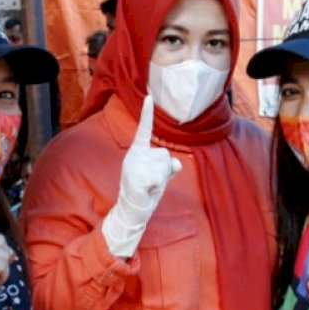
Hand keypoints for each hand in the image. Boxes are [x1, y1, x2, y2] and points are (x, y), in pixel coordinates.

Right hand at [102, 95, 182, 256]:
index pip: (144, 130)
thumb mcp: (161, 177)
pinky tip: (146, 191)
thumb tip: (176, 163)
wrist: (132, 213)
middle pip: (165, 154)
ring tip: (148, 188)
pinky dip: (158, 186)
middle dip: (166, 170)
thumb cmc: (146, 193)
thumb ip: (169, 166)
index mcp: (138, 152)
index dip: (147, 114)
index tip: (149, 96)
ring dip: (162, 180)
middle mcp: (133, 155)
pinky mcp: (134, 178)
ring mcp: (132, 166)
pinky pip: (159, 178)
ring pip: (164, 166)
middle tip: (152, 183)